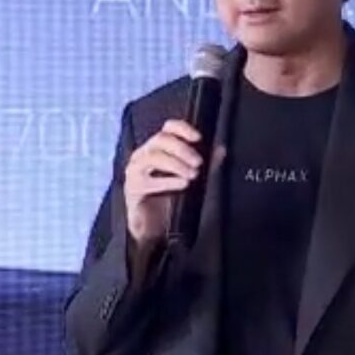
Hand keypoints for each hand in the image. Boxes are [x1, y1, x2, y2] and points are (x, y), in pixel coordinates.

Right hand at [124, 119, 203, 246]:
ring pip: (153, 156)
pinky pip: (148, 180)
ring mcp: (135, 170)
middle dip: (182, 149)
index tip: (198, 138)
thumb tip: (221, 151)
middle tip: (198, 162)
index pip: (168, 128)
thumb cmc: (171, 198)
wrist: (154, 227)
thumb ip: (204, 164)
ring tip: (192, 175)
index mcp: (158, 148)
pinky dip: (167, 181)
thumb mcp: (190, 178)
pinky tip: (182, 184)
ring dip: (175, 164)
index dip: (182, 129)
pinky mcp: (132, 187)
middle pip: (161, 139)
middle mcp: (144, 154)